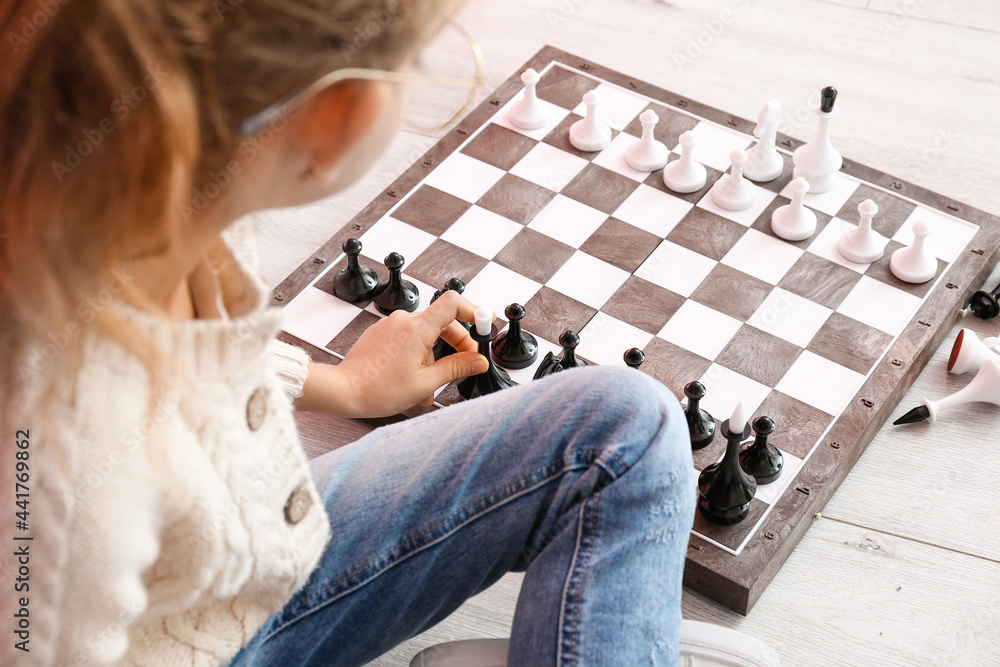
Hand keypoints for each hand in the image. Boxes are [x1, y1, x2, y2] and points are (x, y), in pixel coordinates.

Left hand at [302, 290, 488, 417]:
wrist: (343, 391)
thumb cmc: (377, 389)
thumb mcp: (425, 383)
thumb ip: (456, 368)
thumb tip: (478, 361)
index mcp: (417, 328)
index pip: (453, 303)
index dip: (474, 311)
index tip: (485, 323)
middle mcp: (403, 320)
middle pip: (442, 323)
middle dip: (456, 345)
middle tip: (465, 365)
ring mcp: (390, 326)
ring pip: (425, 336)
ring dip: (433, 359)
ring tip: (427, 388)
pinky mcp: (381, 334)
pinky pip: (408, 340)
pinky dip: (417, 356)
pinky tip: (413, 380)